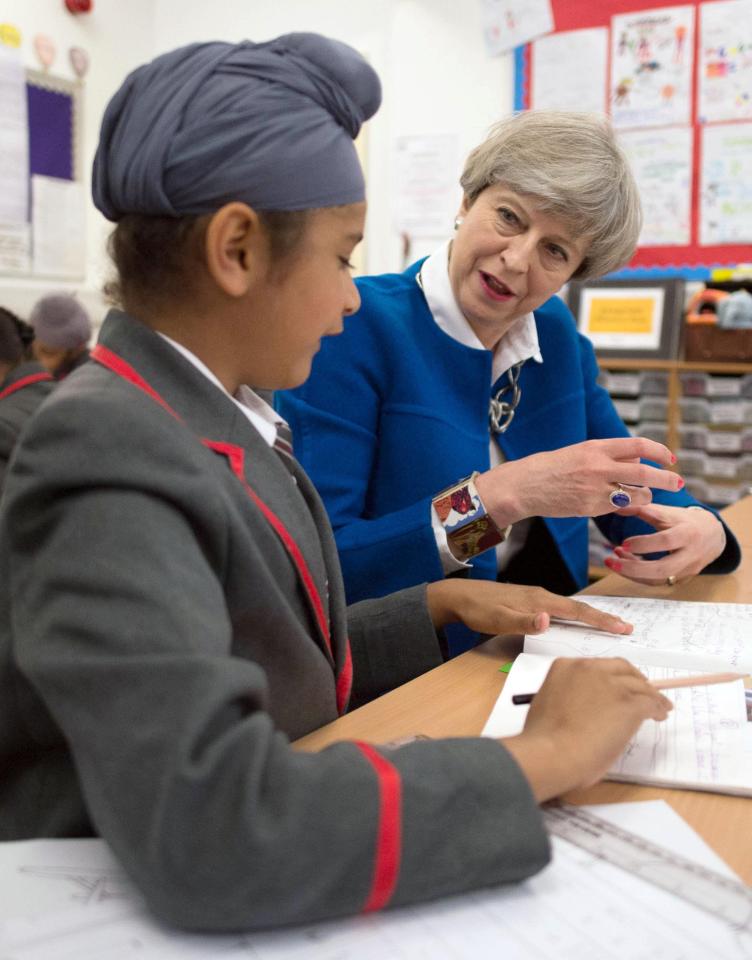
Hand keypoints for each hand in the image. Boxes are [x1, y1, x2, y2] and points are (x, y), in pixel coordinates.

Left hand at [425, 580, 632, 635]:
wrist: (458, 596)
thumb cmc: (477, 610)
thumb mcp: (497, 620)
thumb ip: (523, 621)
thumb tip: (548, 620)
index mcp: (538, 600)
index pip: (576, 610)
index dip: (600, 620)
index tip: (622, 627)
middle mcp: (541, 595)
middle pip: (578, 607)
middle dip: (603, 617)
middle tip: (626, 627)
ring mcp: (535, 597)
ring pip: (570, 606)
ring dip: (590, 616)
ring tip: (609, 625)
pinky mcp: (529, 601)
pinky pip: (559, 608)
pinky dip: (575, 614)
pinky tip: (576, 620)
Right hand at [474, 437, 682, 527]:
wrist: (524, 485)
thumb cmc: (551, 467)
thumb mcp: (579, 451)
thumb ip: (607, 455)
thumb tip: (636, 458)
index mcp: (596, 447)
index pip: (638, 445)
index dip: (659, 451)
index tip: (670, 458)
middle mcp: (598, 466)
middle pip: (644, 472)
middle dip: (667, 478)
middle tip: (679, 482)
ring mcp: (595, 489)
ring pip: (636, 495)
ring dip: (646, 497)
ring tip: (645, 497)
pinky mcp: (590, 508)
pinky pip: (618, 509)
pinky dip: (626, 508)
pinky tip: (623, 507)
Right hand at [502, 657, 672, 801]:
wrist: (552, 753)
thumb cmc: (544, 739)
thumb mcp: (550, 705)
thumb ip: (568, 699)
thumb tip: (586, 710)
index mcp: (566, 668)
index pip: (597, 667)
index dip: (611, 678)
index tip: (617, 688)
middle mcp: (589, 669)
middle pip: (622, 668)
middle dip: (634, 679)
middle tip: (641, 693)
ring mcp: (611, 684)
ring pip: (639, 685)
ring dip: (650, 695)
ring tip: (658, 706)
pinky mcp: (629, 703)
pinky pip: (651, 702)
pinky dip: (658, 707)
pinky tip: (660, 714)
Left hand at [604, 503, 725, 584]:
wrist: (712, 536)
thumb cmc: (685, 521)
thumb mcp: (668, 511)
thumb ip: (642, 508)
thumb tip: (616, 504)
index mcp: (688, 533)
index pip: (667, 541)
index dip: (644, 544)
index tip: (623, 543)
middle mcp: (690, 554)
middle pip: (663, 569)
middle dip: (634, 568)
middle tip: (611, 560)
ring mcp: (687, 570)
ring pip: (657, 579)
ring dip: (631, 572)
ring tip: (612, 559)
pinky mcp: (681, 579)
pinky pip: (657, 582)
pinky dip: (637, 576)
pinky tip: (624, 564)